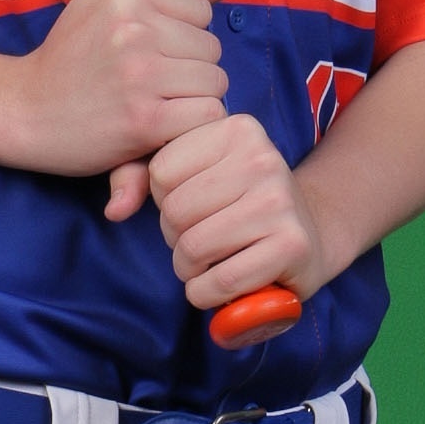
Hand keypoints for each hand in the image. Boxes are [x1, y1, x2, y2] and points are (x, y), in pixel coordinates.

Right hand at [1, 0, 226, 182]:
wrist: (23, 110)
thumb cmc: (68, 58)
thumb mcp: (105, 6)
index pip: (202, 10)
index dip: (184, 34)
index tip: (154, 51)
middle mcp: (134, 29)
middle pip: (212, 48)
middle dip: (192, 68)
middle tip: (154, 83)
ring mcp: (140, 75)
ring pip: (215, 82)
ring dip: (195, 99)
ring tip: (160, 104)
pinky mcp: (144, 120)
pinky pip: (207, 114)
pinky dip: (192, 125)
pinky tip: (164, 126)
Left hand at [143, 111, 327, 312]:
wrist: (309, 235)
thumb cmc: (240, 205)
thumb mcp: (200, 173)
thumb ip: (145, 176)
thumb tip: (115, 209)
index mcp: (236, 129)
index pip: (159, 172)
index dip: (164, 201)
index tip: (193, 206)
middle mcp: (262, 157)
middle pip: (175, 211)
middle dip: (176, 237)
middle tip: (201, 240)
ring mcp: (279, 201)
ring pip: (194, 247)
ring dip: (190, 270)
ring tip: (209, 263)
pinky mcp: (291, 244)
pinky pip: (221, 280)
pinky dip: (207, 294)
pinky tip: (219, 286)